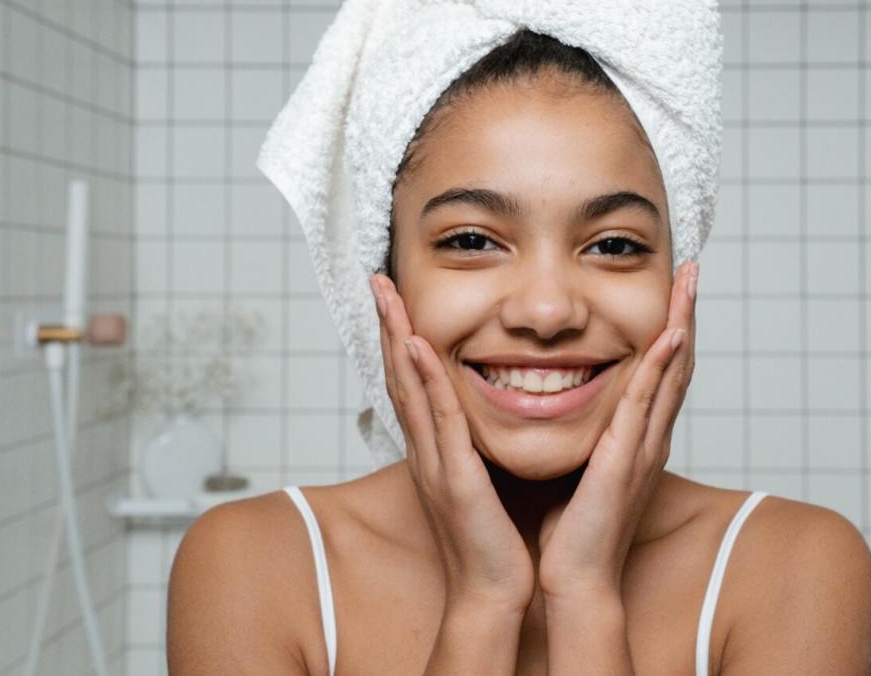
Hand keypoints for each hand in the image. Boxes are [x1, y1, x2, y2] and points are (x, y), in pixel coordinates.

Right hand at [370, 274, 534, 614]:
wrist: (492, 592)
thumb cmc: (492, 539)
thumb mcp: (479, 479)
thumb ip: (474, 445)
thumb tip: (483, 414)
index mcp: (434, 449)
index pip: (410, 383)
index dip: (399, 338)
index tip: (395, 298)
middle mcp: (425, 449)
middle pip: (398, 376)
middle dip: (388, 326)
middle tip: (377, 280)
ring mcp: (435, 461)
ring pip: (409, 388)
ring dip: (398, 338)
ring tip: (388, 295)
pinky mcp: (454, 477)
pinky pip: (439, 419)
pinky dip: (426, 380)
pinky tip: (419, 345)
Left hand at [535, 260, 698, 601]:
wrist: (577, 579)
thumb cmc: (573, 531)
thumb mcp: (581, 468)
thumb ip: (584, 438)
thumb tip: (561, 406)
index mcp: (636, 438)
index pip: (659, 372)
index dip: (670, 329)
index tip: (672, 288)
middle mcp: (649, 437)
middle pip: (677, 364)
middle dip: (686, 314)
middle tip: (693, 270)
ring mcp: (643, 446)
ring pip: (670, 374)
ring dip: (682, 324)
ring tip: (689, 283)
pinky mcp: (626, 458)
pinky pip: (646, 403)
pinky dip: (660, 366)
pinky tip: (670, 332)